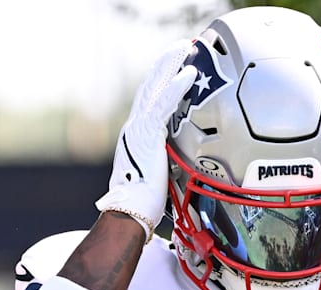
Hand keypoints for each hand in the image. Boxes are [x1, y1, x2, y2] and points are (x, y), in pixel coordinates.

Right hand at [95, 40, 197, 240]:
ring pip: (156, 87)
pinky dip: (177, 86)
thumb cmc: (144, 201)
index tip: (173, 64)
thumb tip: (183, 159)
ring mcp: (139, 129)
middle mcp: (134, 127)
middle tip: (182, 45)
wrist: (131, 212)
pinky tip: (189, 73)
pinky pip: (165, 104)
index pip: (150, 99)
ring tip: (186, 48)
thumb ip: (167, 158)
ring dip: (172, 65)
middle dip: (166, 63)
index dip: (161, 79)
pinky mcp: (147, 134)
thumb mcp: (159, 173)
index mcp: (137, 135)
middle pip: (151, 85)